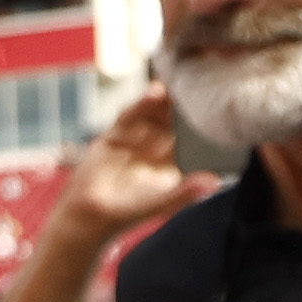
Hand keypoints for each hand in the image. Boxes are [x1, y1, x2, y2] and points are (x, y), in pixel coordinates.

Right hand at [54, 87, 214, 241]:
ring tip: (174, 86)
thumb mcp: (162, 204)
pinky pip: (128, 117)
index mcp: (168, 161)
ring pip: (151, 114)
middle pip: (170, 119)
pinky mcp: (112, 137)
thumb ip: (186, 192)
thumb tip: (214, 182)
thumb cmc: (126, 214)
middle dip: (180, 103)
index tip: (211, 105)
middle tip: (194, 85)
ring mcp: (132, 140)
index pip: (188, 135)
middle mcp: (152, 147)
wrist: (87, 217)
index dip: (198, 120)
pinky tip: (152, 93)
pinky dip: (139, 105)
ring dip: (162, 100)